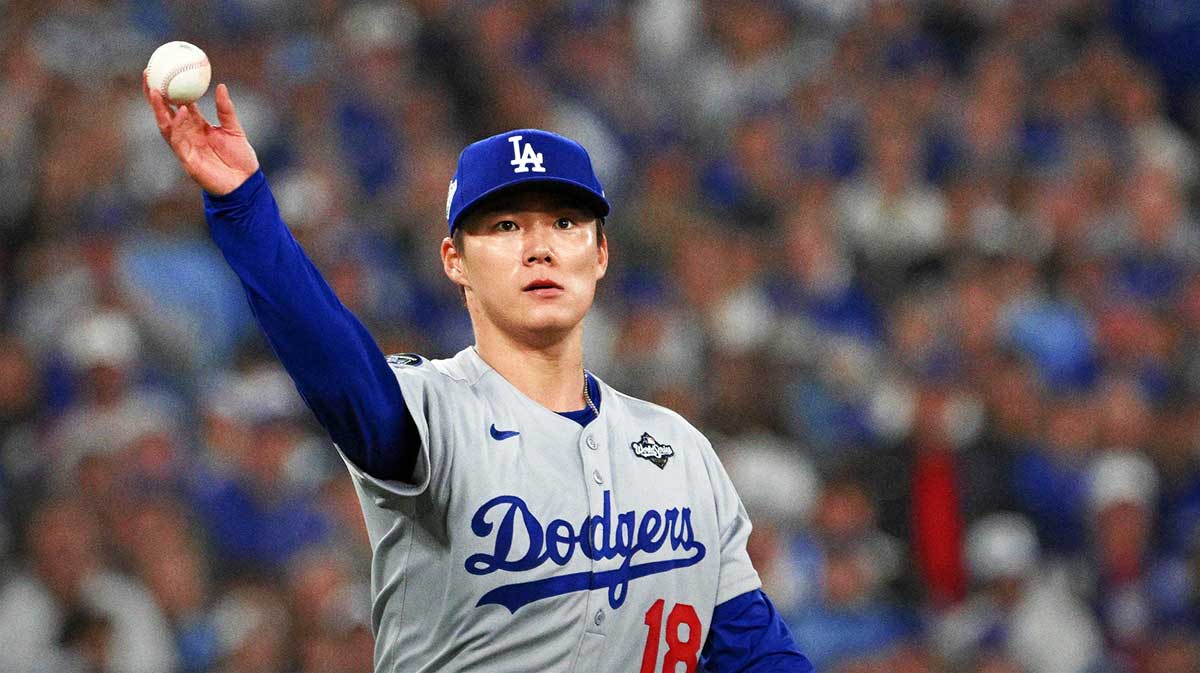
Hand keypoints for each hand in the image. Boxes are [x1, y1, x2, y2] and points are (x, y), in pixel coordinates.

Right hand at [143, 71, 259, 194]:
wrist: (245, 185)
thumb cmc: (241, 159)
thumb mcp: (234, 129)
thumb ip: (226, 110)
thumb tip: (221, 86)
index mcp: (197, 126)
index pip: (177, 104)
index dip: (169, 89)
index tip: (162, 69)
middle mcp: (187, 135)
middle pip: (165, 113)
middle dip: (153, 95)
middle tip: (148, 74)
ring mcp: (185, 148)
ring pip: (167, 126)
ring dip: (160, 109)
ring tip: (156, 91)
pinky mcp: (188, 161)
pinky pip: (180, 141)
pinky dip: (178, 126)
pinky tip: (180, 111)